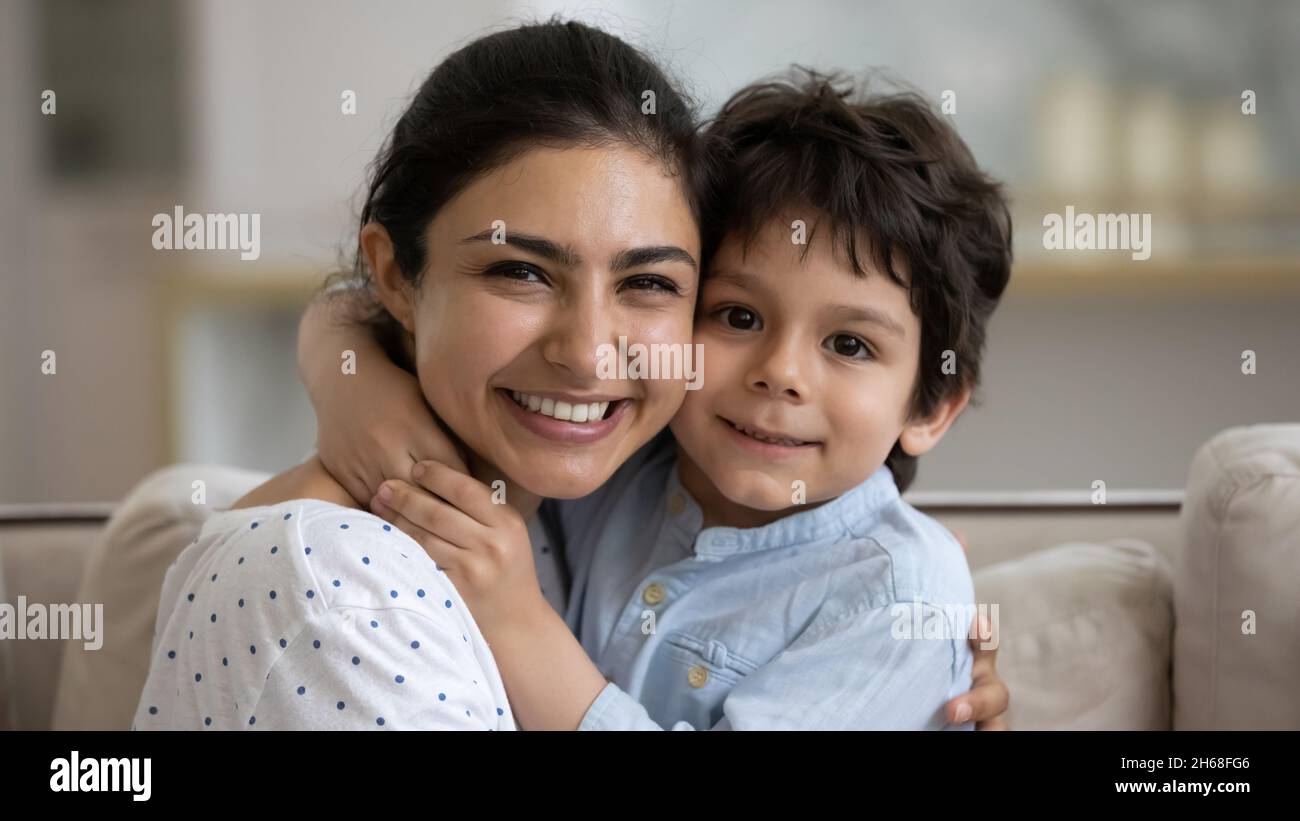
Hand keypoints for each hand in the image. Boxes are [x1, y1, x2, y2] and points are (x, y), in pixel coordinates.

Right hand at [317, 362, 466, 508]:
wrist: (343, 379)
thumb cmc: (394, 391)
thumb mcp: (426, 404)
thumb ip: (446, 438)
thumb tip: (472, 476)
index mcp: (415, 426)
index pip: (449, 469)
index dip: (462, 487)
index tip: (473, 499)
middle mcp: (388, 445)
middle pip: (421, 493)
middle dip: (439, 507)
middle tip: (454, 520)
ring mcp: (362, 460)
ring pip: (393, 503)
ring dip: (410, 515)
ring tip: (427, 524)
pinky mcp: (341, 470)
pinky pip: (366, 502)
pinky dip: (382, 510)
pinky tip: (395, 514)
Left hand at [372, 460, 544, 632]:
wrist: (517, 622)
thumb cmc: (507, 569)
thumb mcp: (508, 533)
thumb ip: (480, 507)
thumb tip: (432, 475)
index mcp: (508, 522)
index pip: (465, 489)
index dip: (436, 475)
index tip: (416, 468)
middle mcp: (493, 544)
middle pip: (438, 512)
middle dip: (406, 495)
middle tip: (385, 486)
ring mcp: (473, 570)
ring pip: (423, 537)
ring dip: (395, 520)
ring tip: (379, 506)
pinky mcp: (455, 592)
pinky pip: (419, 562)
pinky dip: (400, 547)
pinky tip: (385, 537)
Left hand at [946, 529, 1010, 728]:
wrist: (922, 686)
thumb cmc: (935, 647)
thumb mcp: (934, 617)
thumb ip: (944, 581)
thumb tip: (960, 536)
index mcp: (972, 654)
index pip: (984, 644)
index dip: (982, 637)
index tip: (972, 626)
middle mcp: (978, 685)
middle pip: (994, 694)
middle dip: (980, 701)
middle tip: (952, 708)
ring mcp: (976, 714)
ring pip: (995, 725)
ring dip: (985, 729)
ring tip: (955, 727)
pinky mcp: (965, 732)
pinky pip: (981, 736)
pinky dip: (982, 736)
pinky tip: (962, 738)